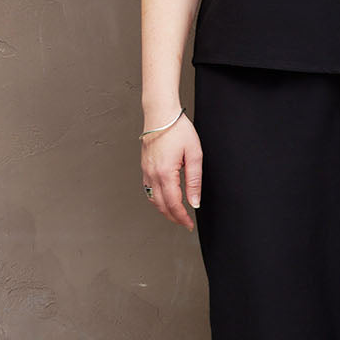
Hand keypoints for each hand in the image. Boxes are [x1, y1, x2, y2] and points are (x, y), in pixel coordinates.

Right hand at [141, 115, 202, 230]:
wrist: (161, 114)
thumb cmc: (178, 130)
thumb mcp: (194, 155)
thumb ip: (194, 181)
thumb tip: (194, 202)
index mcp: (165, 173)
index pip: (173, 204)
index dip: (182, 217)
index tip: (189, 225)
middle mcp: (152, 174)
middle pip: (161, 205)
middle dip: (173, 217)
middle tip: (185, 223)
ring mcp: (146, 171)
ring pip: (152, 199)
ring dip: (164, 210)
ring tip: (177, 215)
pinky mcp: (144, 167)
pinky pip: (148, 189)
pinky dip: (156, 199)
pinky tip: (165, 199)